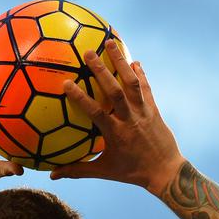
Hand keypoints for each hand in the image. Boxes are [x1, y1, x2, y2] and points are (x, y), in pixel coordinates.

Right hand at [49, 40, 185, 191]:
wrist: (166, 171)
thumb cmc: (132, 172)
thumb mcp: (103, 172)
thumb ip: (77, 171)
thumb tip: (51, 174)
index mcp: (115, 134)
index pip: (96, 112)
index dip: (81, 97)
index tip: (66, 83)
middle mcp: (130, 119)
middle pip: (115, 91)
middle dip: (101, 70)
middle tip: (88, 52)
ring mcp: (144, 112)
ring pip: (132, 83)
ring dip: (121, 62)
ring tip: (111, 43)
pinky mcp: (154, 109)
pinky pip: (146, 88)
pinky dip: (140, 74)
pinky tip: (133, 61)